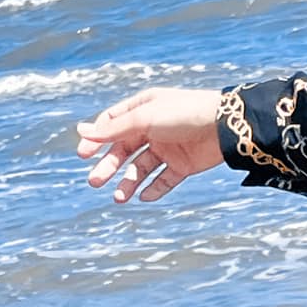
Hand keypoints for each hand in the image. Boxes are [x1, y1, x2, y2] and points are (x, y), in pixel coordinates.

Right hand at [76, 86, 228, 203]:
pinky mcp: (184, 164)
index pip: (112, 124)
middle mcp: (153, 128)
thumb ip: (113, 129)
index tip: (84, 155)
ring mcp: (168, 147)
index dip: (97, 139)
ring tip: (120, 197)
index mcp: (142, 109)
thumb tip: (82, 132)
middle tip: (95, 181)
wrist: (225, 127)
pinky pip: (165, 180)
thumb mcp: (143, 119)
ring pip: (142, 168)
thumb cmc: (183, 114)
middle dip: (109, 166)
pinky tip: (144, 197)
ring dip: (129, 182)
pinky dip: (154, 189)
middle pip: (124, 150)